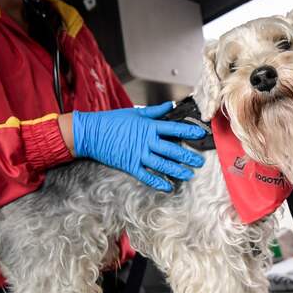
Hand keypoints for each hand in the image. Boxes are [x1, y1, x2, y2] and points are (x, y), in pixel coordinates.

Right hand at [71, 102, 205, 191]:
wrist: (92, 133)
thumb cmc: (112, 121)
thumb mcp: (135, 113)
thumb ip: (154, 112)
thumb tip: (170, 106)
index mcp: (149, 127)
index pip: (173, 129)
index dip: (188, 131)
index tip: (200, 134)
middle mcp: (146, 141)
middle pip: (171, 149)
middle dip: (187, 156)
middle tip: (200, 161)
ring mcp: (138, 155)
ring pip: (162, 164)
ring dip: (176, 170)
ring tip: (188, 174)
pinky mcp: (130, 165)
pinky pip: (146, 176)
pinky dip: (158, 182)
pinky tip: (168, 186)